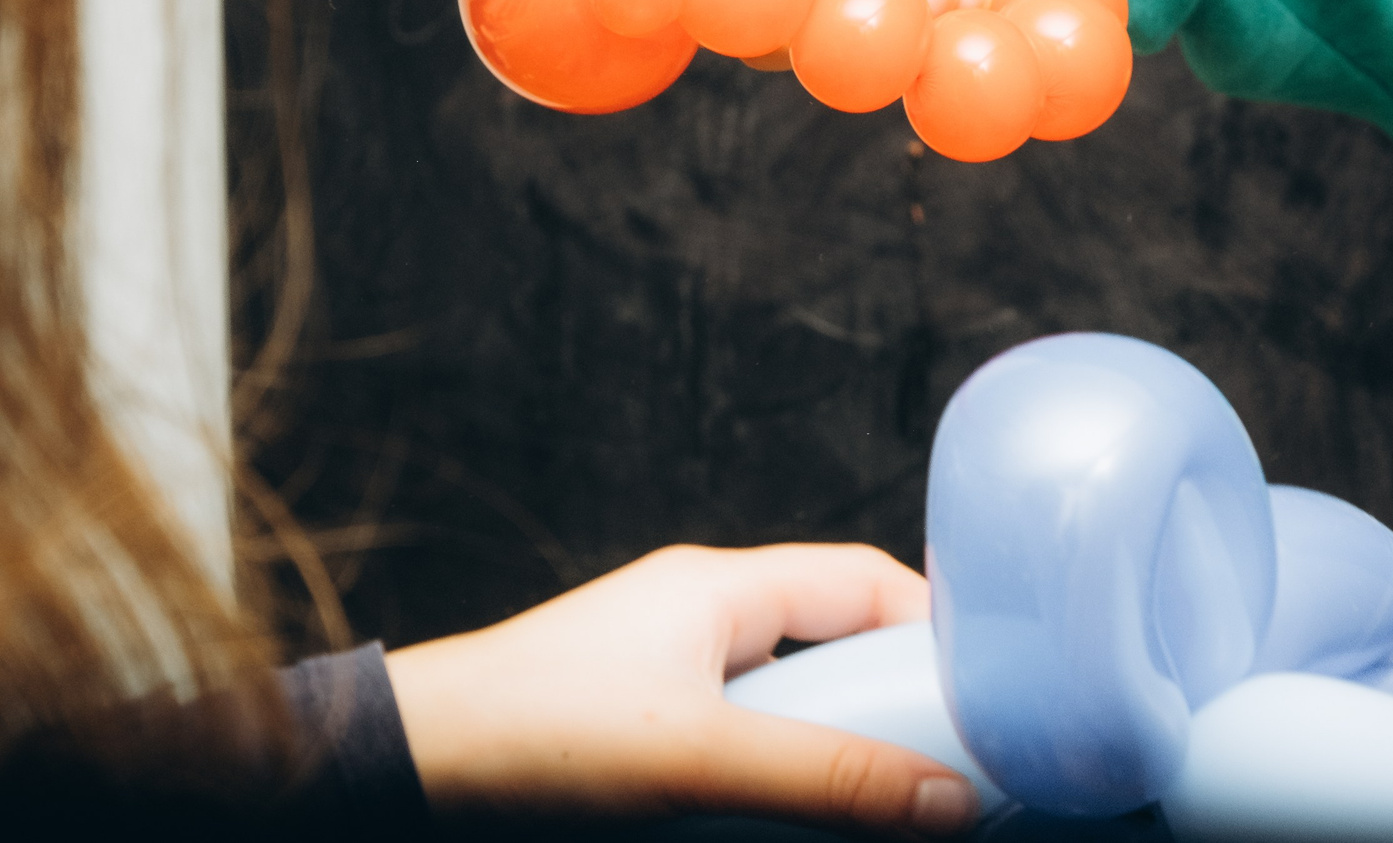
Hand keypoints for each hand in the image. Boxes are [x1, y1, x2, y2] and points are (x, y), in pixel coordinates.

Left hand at [384, 543, 976, 835]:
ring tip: (869, 800)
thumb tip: (947, 801)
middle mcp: (698, 616)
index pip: (867, 581)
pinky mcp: (631, 725)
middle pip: (833, 642)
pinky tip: (781, 816)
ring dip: (829, 742)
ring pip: (786, 696)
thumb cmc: (527, 737)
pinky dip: (773, 769)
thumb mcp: (700, 761)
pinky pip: (736, 734)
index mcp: (722, 586)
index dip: (935, 627)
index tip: (991, 689)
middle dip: (888, 700)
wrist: (397, 773)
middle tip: (941, 763)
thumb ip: (827, 779)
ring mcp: (661, 669)